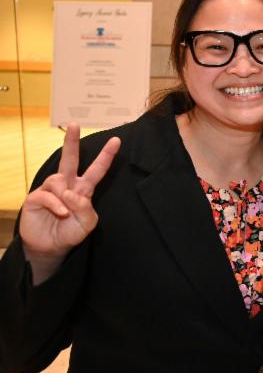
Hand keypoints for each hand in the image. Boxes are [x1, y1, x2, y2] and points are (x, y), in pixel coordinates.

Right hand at [19, 124, 120, 281]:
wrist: (51, 248)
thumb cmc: (70, 232)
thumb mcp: (87, 223)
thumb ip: (85, 207)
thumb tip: (71, 192)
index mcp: (83, 190)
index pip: (96, 170)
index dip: (106, 156)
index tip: (117, 140)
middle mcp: (67, 186)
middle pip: (70, 159)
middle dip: (71, 141)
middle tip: (74, 124)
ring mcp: (50, 190)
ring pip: (59, 180)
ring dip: (64, 196)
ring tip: (65, 212)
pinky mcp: (35, 198)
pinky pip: (48, 195)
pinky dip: (56, 205)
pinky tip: (60, 213)